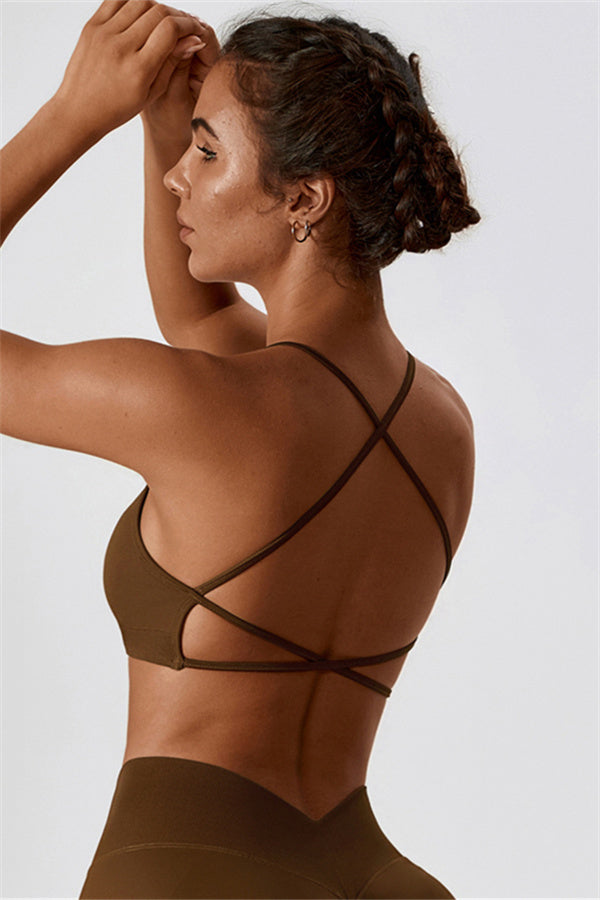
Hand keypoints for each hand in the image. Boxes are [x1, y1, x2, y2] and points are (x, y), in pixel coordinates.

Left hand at [53, 0, 208, 139]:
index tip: (194, 30)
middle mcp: (120, 48)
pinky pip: (117, 0)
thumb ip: (172, 63)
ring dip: (156, 7)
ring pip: (139, 2)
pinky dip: (133, 2)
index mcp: (138, 70)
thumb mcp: (151, 93)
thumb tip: (193, 39)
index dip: (188, 25)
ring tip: (161, 21)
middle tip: (182, 25)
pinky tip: (140, 14)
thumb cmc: (118, 108)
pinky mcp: (91, 26)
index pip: (170, 30)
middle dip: (176, 15)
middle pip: (158, 12)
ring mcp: (103, 34)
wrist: (78, 110)